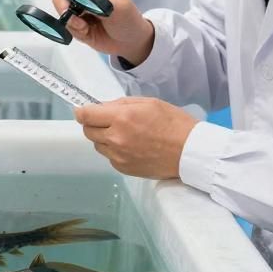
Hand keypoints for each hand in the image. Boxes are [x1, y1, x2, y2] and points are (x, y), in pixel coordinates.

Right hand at [53, 0, 153, 64]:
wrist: (131, 42)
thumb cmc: (129, 20)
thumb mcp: (118, 8)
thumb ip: (97, 4)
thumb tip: (78, 3)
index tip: (68, 2)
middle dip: (64, 8)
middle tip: (75, 20)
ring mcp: (79, 10)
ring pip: (62, 13)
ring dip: (71, 23)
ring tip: (86, 28)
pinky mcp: (76, 24)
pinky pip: (66, 27)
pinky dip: (74, 32)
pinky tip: (87, 33)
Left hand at [75, 98, 196, 178]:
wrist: (190, 152)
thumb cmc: (174, 123)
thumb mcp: (148, 103)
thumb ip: (121, 104)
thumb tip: (101, 107)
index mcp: (121, 118)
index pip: (86, 115)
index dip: (81, 111)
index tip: (82, 110)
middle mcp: (116, 138)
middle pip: (88, 131)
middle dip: (93, 124)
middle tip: (107, 120)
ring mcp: (118, 156)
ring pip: (98, 145)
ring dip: (104, 138)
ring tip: (124, 134)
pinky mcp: (124, 168)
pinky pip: (109, 157)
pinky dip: (114, 151)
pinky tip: (131, 146)